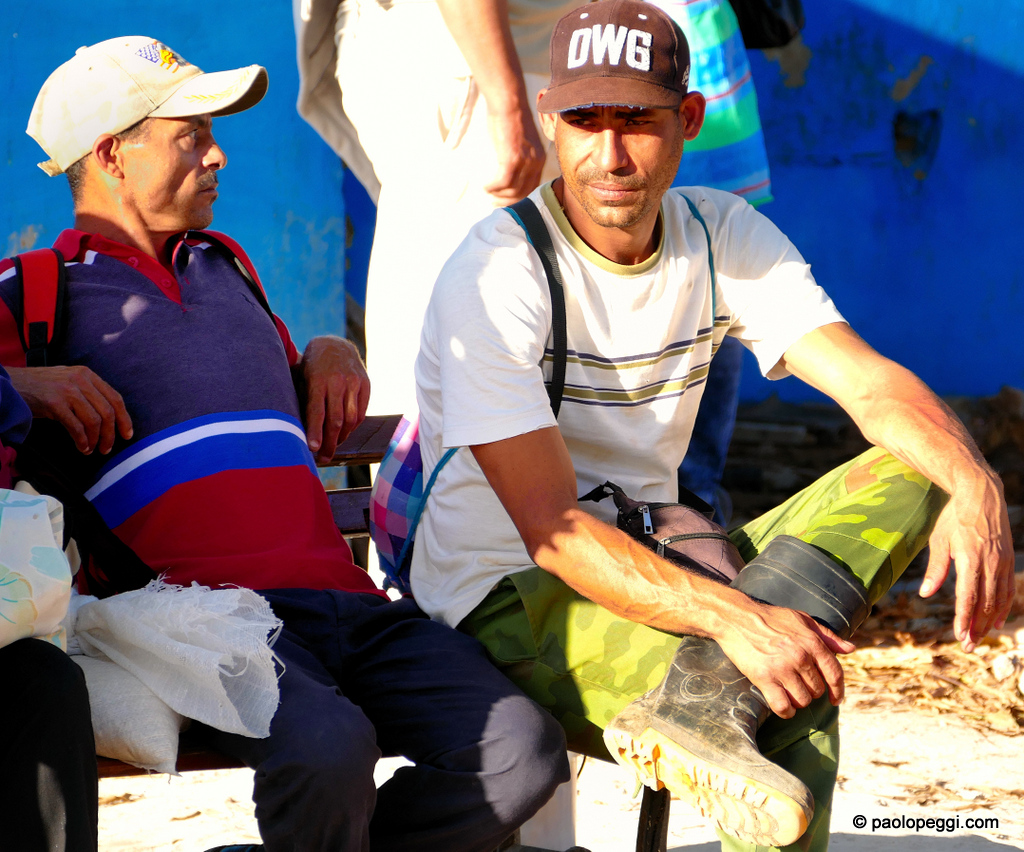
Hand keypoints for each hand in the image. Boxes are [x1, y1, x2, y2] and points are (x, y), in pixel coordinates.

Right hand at [7, 365, 132, 453]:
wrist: (11, 384)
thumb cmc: (42, 386)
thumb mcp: (69, 381)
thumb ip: (89, 393)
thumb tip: (109, 419)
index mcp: (88, 375)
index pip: (115, 398)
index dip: (124, 419)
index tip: (127, 434)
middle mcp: (80, 380)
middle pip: (107, 412)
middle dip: (110, 434)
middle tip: (107, 448)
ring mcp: (67, 391)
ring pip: (94, 421)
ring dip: (96, 439)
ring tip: (92, 449)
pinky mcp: (54, 403)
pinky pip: (76, 427)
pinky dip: (82, 441)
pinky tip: (82, 447)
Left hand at [299, 336, 368, 463]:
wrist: (335, 344)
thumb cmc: (312, 367)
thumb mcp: (302, 378)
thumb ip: (303, 401)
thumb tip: (297, 431)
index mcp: (318, 380)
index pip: (317, 411)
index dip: (315, 432)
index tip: (313, 449)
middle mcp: (337, 382)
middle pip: (336, 420)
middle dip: (330, 442)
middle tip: (324, 458)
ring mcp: (354, 383)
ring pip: (351, 419)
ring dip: (342, 437)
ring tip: (333, 447)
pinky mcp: (365, 385)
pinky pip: (361, 413)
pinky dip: (353, 426)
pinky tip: (344, 433)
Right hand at [484, 105, 545, 202]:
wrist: (508, 101)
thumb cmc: (510, 117)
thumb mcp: (522, 141)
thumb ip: (521, 156)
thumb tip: (510, 168)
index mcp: (539, 159)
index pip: (532, 187)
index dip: (518, 197)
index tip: (505, 200)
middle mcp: (535, 162)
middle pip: (523, 192)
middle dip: (508, 201)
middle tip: (494, 203)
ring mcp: (525, 161)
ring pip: (512, 190)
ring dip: (498, 195)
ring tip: (488, 193)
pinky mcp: (512, 158)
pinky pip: (502, 182)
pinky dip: (493, 187)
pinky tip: (485, 186)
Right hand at [717, 598, 854, 718]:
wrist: (735, 618)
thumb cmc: (769, 617)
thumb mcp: (801, 619)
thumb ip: (827, 635)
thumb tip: (851, 649)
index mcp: (812, 642)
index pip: (835, 673)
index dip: (838, 690)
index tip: (835, 699)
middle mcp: (800, 656)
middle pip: (817, 689)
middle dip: (810, 691)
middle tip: (798, 684)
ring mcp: (782, 668)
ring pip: (802, 700)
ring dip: (797, 701)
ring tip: (789, 692)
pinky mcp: (764, 678)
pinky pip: (783, 706)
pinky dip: (786, 711)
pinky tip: (783, 706)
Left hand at [919, 475, 1014, 651]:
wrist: (981, 495)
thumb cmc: (953, 517)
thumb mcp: (939, 540)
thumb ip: (935, 569)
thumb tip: (926, 594)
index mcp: (970, 560)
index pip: (968, 597)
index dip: (964, 619)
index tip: (960, 636)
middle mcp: (990, 563)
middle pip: (984, 603)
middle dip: (976, 627)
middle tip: (969, 646)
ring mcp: (1003, 562)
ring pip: (999, 599)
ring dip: (989, 620)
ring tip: (980, 637)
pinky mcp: (1008, 559)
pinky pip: (1008, 589)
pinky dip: (1003, 606)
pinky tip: (996, 619)